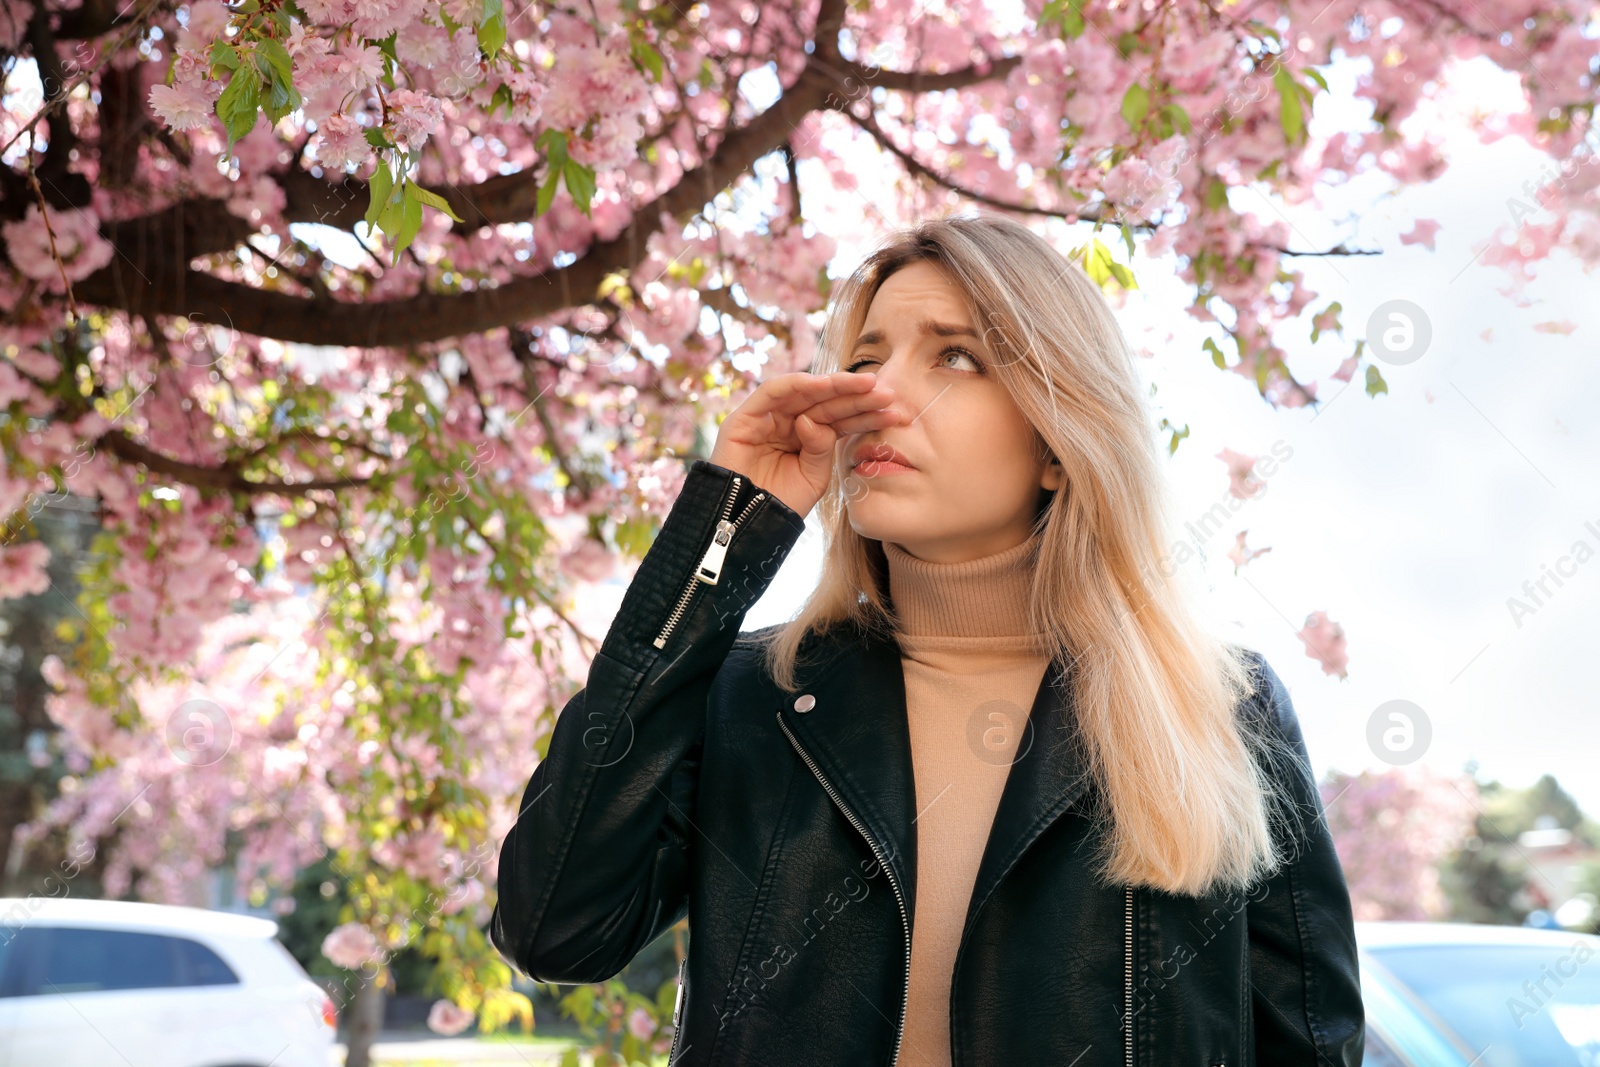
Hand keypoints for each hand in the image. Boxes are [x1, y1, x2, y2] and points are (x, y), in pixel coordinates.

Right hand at [708, 371, 904, 517]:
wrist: (745, 526)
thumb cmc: (780, 503)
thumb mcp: (813, 477)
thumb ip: (820, 447)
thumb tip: (815, 421)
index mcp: (808, 437)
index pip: (841, 419)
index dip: (867, 414)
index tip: (897, 411)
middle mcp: (789, 423)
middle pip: (827, 403)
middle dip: (857, 396)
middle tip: (886, 392)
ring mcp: (767, 418)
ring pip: (804, 392)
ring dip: (833, 385)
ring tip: (863, 384)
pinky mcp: (744, 418)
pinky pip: (771, 392)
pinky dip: (796, 385)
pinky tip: (821, 384)